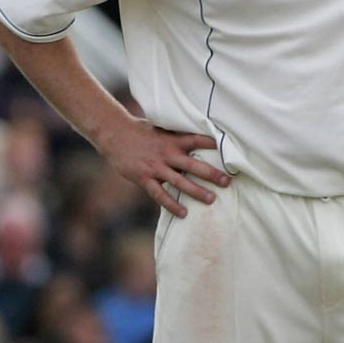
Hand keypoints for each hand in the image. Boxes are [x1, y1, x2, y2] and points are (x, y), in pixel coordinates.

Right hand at [98, 118, 230, 216]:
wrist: (114, 134)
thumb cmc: (140, 131)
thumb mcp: (160, 129)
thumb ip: (176, 136)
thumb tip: (196, 137)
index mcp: (172, 140)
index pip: (196, 141)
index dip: (212, 145)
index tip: (229, 151)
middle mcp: (166, 154)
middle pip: (193, 165)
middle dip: (211, 174)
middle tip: (227, 182)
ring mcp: (155, 167)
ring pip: (179, 182)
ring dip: (196, 192)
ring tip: (211, 200)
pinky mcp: (144, 178)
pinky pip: (160, 195)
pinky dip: (172, 205)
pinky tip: (184, 213)